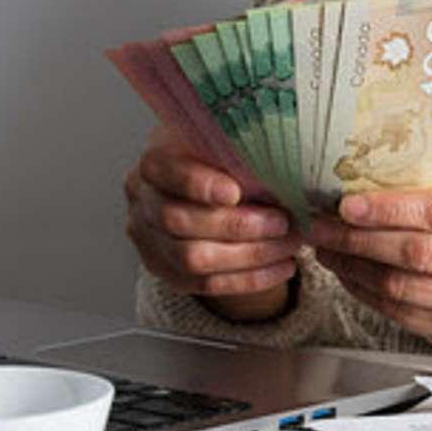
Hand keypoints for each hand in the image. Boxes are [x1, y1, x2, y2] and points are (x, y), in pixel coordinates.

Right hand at [124, 127, 301, 321]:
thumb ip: (246, 155)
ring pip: (193, 260)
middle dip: (236, 226)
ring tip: (289, 245)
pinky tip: (282, 267)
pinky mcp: (165, 270)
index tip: (234, 192)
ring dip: (249, 256)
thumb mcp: (226, 145)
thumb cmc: (220, 162)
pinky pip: (206, 285)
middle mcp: (142, 201)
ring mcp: (149, 241)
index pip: (166, 172)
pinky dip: (249, 279)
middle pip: (178, 221)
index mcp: (154, 162)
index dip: (198, 184)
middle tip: (282, 222)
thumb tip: (289, 168)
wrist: (203, 191)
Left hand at [307, 188, 431, 346]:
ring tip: (328, 249)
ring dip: (354, 267)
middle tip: (323, 227)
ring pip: (400, 287)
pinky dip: (365, 292)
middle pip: (415, 254)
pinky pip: (399, 312)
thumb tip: (362, 187)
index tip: (349, 205)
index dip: (389, 210)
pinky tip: (348, 274)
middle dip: (359, 240)